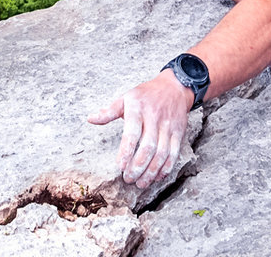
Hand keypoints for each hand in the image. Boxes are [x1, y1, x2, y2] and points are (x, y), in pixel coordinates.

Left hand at [86, 70, 194, 190]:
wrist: (174, 87)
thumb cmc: (145, 94)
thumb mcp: (126, 97)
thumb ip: (109, 111)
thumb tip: (90, 119)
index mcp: (138, 108)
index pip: (132, 132)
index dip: (126, 151)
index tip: (119, 166)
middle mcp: (154, 117)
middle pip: (148, 147)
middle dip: (138, 166)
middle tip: (128, 179)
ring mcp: (168, 126)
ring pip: (162, 153)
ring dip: (151, 171)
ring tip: (141, 183)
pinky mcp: (179, 132)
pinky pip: (174, 153)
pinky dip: (166, 168)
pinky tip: (157, 177)